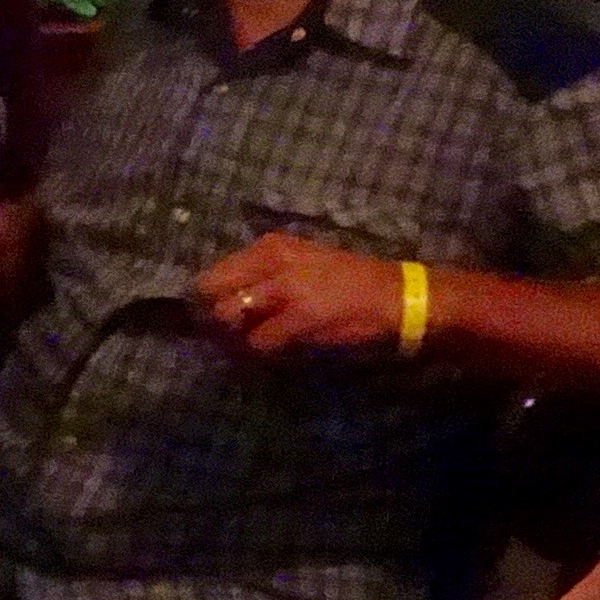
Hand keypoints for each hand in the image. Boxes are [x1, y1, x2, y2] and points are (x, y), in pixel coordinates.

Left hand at [193, 232, 409, 355]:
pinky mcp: (299, 320)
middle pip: (214, 296)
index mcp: (272, 246)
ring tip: (249, 345)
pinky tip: (272, 352)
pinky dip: (259, 352)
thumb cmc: (349, 281)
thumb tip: (222, 298)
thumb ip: (263, 274)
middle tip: (227, 337)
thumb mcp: (302, 262)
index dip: (205, 299)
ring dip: (234, 338)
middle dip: (214, 321)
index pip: (215, 274)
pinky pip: (259, 343)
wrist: (394, 296)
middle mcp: (273, 262)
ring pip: (231, 320)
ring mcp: (285, 291)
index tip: (209, 317)